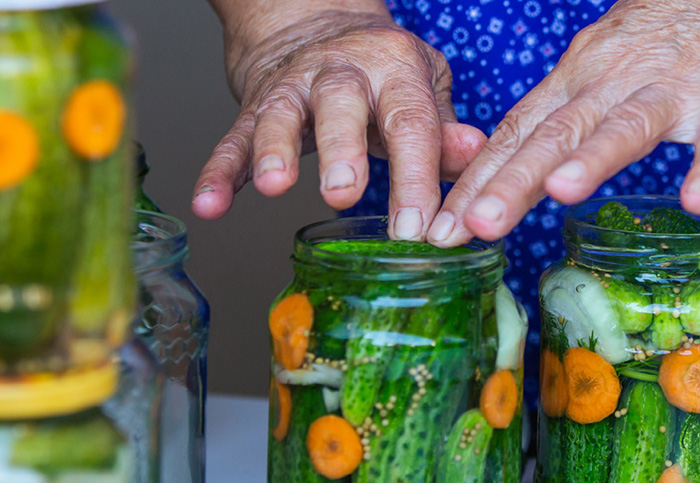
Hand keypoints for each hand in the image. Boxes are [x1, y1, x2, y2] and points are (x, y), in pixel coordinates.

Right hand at [193, 2, 484, 240]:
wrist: (316, 24)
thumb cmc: (382, 73)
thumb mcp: (424, 88)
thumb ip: (445, 129)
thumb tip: (475, 157)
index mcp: (395, 69)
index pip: (410, 123)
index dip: (415, 176)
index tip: (417, 225)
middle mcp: (342, 72)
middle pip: (341, 106)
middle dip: (342, 149)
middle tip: (344, 192)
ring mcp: (294, 87)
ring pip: (281, 115)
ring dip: (275, 151)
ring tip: (275, 185)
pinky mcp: (255, 106)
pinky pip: (233, 138)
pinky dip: (220, 172)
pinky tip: (209, 204)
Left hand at [426, 0, 699, 244]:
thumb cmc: (666, 39)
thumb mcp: (599, 71)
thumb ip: (565, 118)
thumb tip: (517, 173)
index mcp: (577, 79)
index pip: (518, 132)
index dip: (479, 178)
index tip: (445, 224)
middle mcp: (613, 82)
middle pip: (554, 134)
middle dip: (512, 181)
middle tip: (476, 225)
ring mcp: (671, 89)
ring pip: (624, 128)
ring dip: (591, 159)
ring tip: (560, 193)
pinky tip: (696, 199)